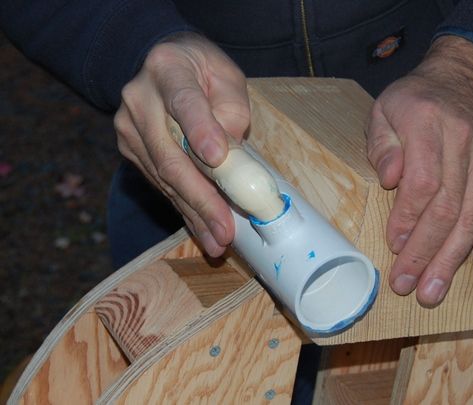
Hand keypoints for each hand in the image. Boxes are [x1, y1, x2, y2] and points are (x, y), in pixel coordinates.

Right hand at [114, 32, 249, 255]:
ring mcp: (129, 127)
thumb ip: (231, 112)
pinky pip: (159, 184)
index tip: (217, 158)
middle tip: (223, 229)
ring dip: (193, 212)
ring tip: (217, 240)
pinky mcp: (130, 150)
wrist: (165, 66)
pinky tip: (201, 229)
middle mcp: (139, 99)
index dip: (199, 130)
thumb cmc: (204, 72)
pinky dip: (183, 208)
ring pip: (164, 177)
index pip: (183, 101)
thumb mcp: (227, 78)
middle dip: (201, 197)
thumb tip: (228, 162)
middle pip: (170, 154)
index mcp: (168, 69)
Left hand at [366, 36, 472, 306]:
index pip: (424, 180)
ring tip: (433, 293)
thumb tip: (390, 178)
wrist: (461, 82)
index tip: (392, 244)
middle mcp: (462, 146)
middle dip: (426, 251)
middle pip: (449, 207)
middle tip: (405, 284)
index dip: (409, 217)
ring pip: (472, 220)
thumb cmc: (412, 100)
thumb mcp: (384, 108)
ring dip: (452, 262)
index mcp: (430, 124)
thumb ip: (382, 142)